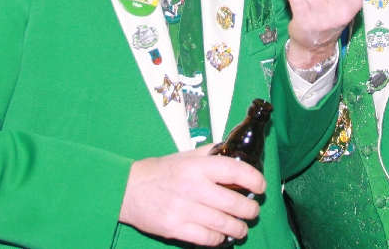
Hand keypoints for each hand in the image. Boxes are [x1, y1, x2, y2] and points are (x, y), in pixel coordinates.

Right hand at [119, 146, 264, 245]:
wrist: (128, 189)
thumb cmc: (159, 172)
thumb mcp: (185, 155)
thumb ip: (210, 153)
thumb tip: (233, 149)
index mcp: (196, 166)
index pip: (233, 170)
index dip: (253, 178)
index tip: (261, 185)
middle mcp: (192, 187)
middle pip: (233, 202)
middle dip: (250, 209)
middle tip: (253, 210)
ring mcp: (184, 209)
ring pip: (223, 223)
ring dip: (238, 228)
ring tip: (242, 228)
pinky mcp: (175, 228)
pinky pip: (206, 238)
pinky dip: (218, 240)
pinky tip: (222, 236)